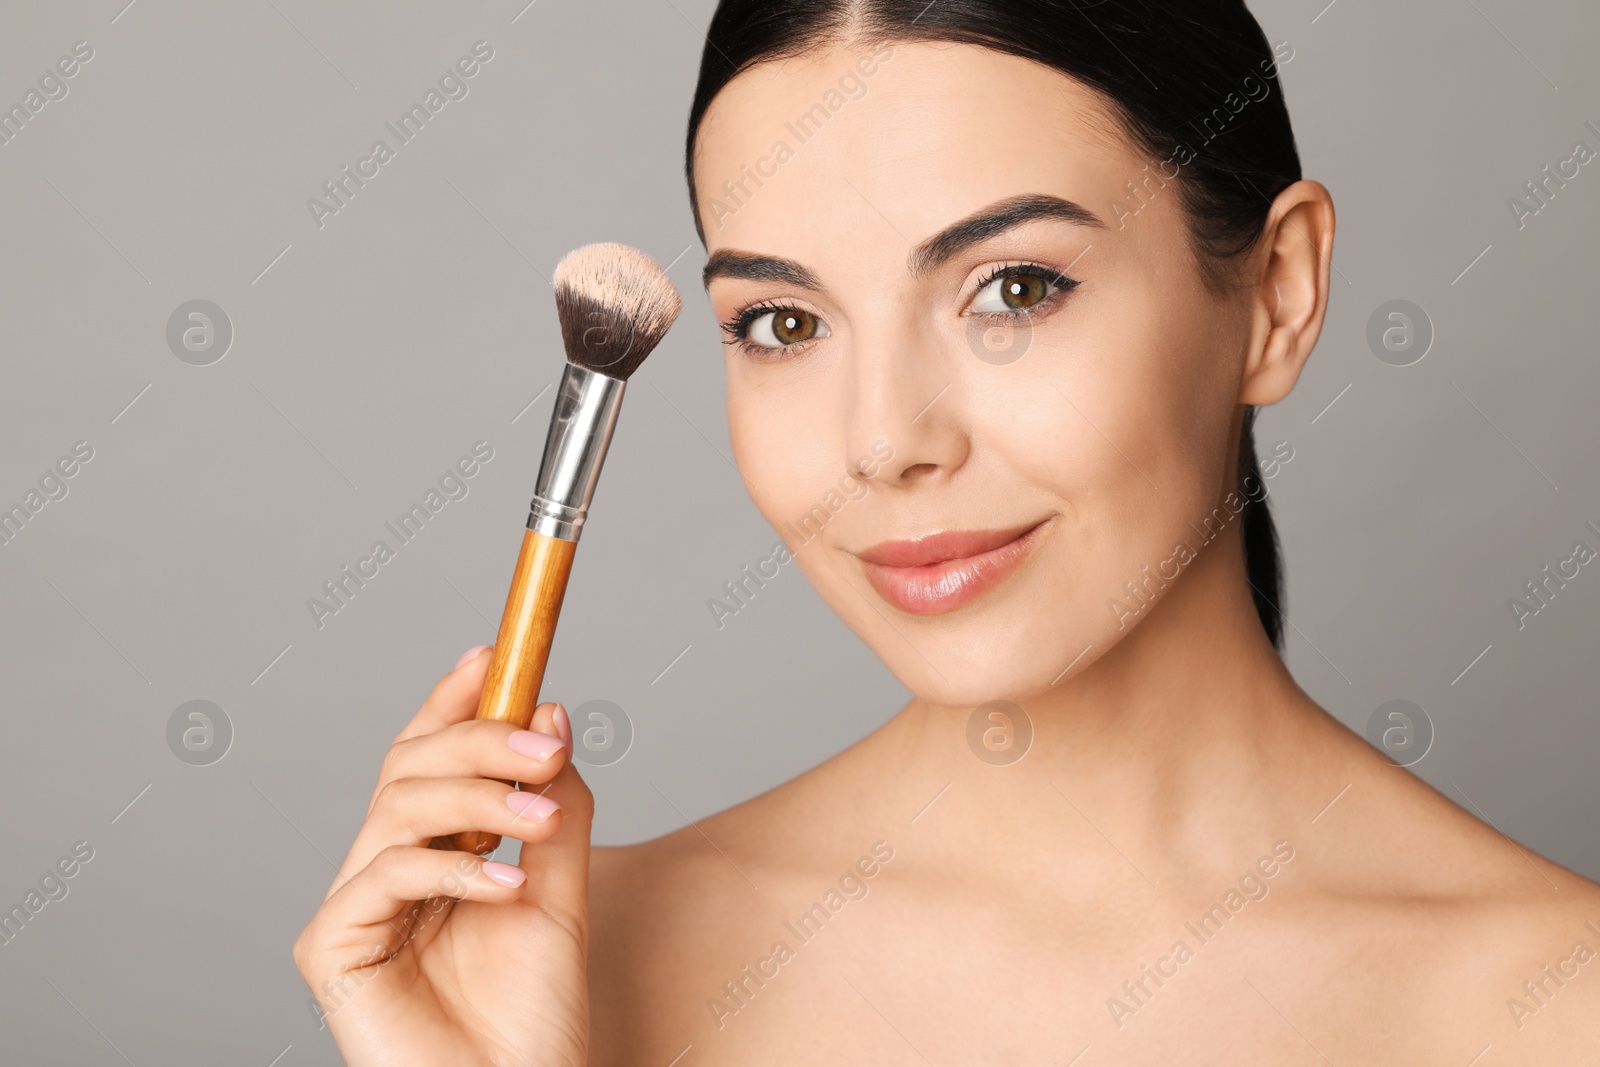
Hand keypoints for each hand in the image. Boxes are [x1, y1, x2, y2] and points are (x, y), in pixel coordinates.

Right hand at [294, 646, 593, 1065]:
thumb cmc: (533, 1014)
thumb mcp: (561, 889)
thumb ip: (555, 806)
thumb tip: (549, 712)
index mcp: (434, 851)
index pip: (430, 754)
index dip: (454, 697)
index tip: (495, 652)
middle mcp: (387, 869)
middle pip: (410, 766)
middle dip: (479, 739)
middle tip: (547, 744)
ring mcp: (356, 906)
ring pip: (397, 807)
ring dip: (477, 796)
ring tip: (539, 815)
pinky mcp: (332, 947)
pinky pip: (385, 874)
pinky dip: (452, 868)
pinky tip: (508, 883)